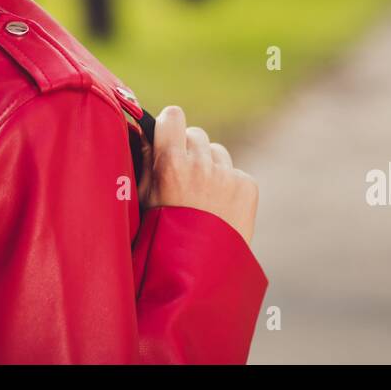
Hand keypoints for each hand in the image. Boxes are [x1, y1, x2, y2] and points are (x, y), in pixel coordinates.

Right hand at [138, 105, 258, 246]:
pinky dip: (228, 185)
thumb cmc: (161, 237)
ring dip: (209, 166)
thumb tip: (145, 131)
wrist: (197, 274)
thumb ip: (145, 161)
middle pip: (196, 135)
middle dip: (189, 150)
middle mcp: (200, 164)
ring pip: (216, 152)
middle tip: (183, 178)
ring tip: (201, 197)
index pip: (173, 115)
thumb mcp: (143, 199)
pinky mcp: (246, 186)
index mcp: (170, 163)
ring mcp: (227, 175)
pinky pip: (235, 172)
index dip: (169, 125)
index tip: (167, 136)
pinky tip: (218, 208)